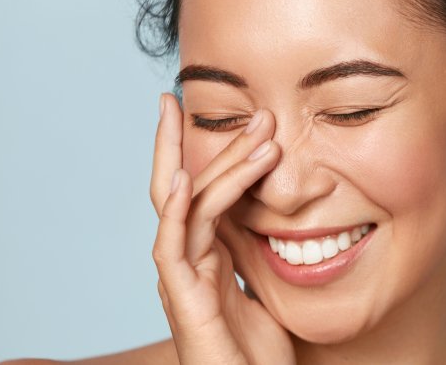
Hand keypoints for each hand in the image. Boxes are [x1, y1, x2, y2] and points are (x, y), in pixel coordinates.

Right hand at [150, 93, 294, 364]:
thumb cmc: (258, 352)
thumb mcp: (263, 284)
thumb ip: (255, 246)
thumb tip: (273, 208)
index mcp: (203, 253)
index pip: (195, 188)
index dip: (195, 146)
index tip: (198, 105)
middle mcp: (186, 259)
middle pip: (184, 185)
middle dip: (206, 141)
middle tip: (251, 108)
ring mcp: (180, 279)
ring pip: (188, 207)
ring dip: (222, 167)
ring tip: (262, 136)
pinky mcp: (184, 301)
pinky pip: (172, 248)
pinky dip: (178, 211)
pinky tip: (187, 180)